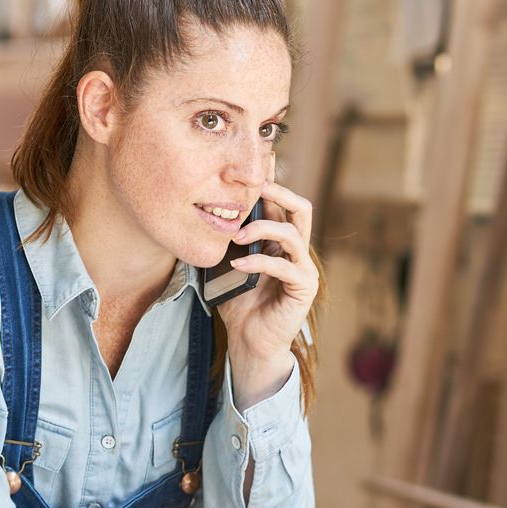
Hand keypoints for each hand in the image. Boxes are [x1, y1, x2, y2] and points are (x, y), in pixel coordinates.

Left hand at [215, 181, 319, 401]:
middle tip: (254, 189)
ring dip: (263, 228)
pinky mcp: (304, 287)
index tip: (256, 165)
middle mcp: (297, 251)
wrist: (249, 341)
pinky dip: (258, 262)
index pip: (281, 205)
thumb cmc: (239, 305)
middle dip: (279, 193)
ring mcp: (303, 268)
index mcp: (280, 242)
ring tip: (236, 236)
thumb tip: (202, 216)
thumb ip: (225, 243)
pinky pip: (284, 266)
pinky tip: (237, 265)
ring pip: (294, 233)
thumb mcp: (227, 266)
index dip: (272, 184)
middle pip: (301, 209)